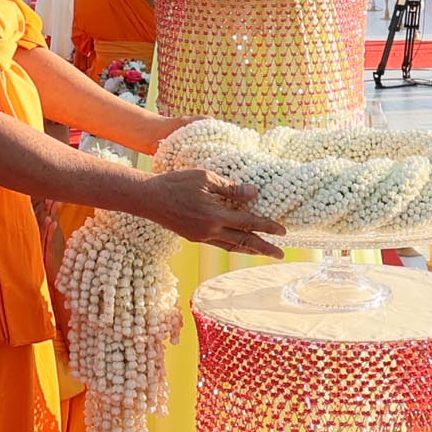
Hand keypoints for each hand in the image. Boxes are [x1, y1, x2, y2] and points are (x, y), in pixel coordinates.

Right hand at [141, 167, 278, 254]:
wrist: (148, 198)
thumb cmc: (176, 183)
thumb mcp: (205, 178)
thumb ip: (230, 188)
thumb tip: (254, 193)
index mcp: (215, 216)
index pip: (248, 222)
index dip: (267, 227)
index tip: (283, 231)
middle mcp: (210, 231)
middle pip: (244, 241)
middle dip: (264, 248)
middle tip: (281, 254)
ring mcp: (201, 236)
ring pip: (232, 246)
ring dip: (250, 250)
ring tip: (264, 252)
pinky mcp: (194, 237)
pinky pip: (220, 244)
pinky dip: (234, 246)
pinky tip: (240, 244)